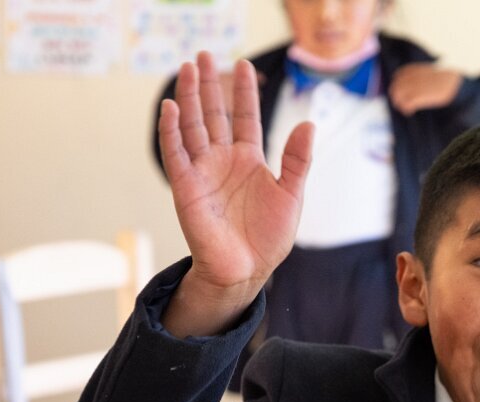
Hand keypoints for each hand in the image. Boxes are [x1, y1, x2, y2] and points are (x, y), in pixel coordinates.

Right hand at [158, 51, 312, 336]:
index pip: (246, 118)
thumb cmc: (269, 238)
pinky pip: (176, 153)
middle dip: (208, 85)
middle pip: (214, 114)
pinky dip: (171, 130)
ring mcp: (203, 172)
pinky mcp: (186, 187)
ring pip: (193, 126)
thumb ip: (297, 161)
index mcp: (249, 161)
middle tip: (203, 55)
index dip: (244, 92)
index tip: (243, 64)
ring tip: (187, 67)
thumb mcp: (292, 196)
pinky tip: (171, 107)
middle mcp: (223, 161)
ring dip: (188, 98)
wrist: (247, 270)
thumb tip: (308, 124)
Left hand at [388, 63, 462, 114]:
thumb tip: (410, 83)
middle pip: (395, 87)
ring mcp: (415, 87)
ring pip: (399, 97)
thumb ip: (418, 75)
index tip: (401, 93)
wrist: (452, 81)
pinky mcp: (420, 96)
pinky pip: (407, 104)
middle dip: (396, 96)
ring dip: (400, 104)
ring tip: (405, 109)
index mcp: (414, 70)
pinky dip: (406, 109)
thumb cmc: (443, 78)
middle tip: (400, 103)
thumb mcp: (428, 72)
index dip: (396, 85)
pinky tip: (409, 112)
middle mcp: (412, 78)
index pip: (397, 77)